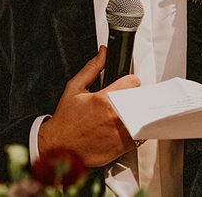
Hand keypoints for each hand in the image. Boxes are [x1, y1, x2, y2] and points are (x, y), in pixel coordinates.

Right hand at [38, 46, 139, 165]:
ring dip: (133, 114)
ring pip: (141, 116)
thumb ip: (92, 68)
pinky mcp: (123, 147)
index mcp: (104, 100)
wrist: (60, 148)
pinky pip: (138, 134)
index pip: (134, 82)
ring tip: (118, 116)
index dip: (128, 82)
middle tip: (119, 101)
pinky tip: (118, 129)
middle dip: (130, 97)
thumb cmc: (66, 120)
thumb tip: (103, 53)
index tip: (123, 85)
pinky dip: (132, 130)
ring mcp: (120, 133)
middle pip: (139, 98)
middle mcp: (115, 117)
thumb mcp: (74, 88)